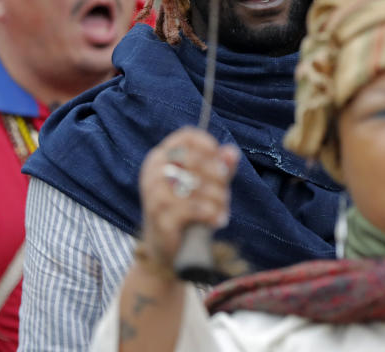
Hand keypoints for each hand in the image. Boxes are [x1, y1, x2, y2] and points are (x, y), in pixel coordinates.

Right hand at [138, 128, 239, 273]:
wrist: (166, 248)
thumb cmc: (187, 210)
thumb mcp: (205, 186)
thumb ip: (219, 168)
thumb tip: (231, 152)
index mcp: (161, 158)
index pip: (185, 136)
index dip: (208, 144)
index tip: (221, 159)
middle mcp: (153, 172)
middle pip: (193, 159)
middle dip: (217, 176)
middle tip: (225, 192)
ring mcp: (153, 194)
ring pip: (194, 185)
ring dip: (216, 198)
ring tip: (222, 210)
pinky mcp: (159, 217)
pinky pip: (192, 208)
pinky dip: (210, 214)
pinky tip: (217, 221)